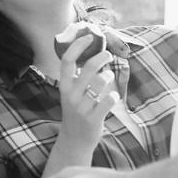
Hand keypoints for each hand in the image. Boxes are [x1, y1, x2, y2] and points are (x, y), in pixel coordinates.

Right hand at [56, 33, 117, 158]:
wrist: (74, 141)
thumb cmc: (76, 112)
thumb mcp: (71, 94)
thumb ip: (78, 76)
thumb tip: (93, 53)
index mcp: (64, 86)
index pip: (67, 60)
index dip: (78, 45)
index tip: (89, 37)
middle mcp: (71, 95)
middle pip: (89, 67)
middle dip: (102, 57)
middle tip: (108, 55)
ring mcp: (82, 108)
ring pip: (102, 81)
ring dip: (108, 76)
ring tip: (108, 79)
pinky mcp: (94, 118)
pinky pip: (109, 99)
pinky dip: (113, 95)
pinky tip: (110, 97)